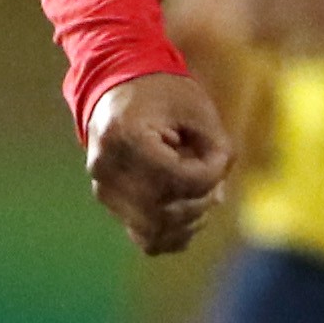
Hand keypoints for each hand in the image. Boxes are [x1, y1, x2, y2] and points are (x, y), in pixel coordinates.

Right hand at [83, 72, 234, 255]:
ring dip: (189, 221)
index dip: (211, 174)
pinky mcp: (109, 202)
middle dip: (201, 200)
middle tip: (216, 181)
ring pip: (154, 232)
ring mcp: (103, 189)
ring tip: (204, 195)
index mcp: (126, 136)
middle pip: (164, 211)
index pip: (178, 178)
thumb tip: (219, 194)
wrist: (118, 84)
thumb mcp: (196, 108)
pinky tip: (189, 211)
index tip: (220, 155)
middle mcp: (107, 168)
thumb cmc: (161, 91)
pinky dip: (173, 233)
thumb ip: (216, 147)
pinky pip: (145, 238)